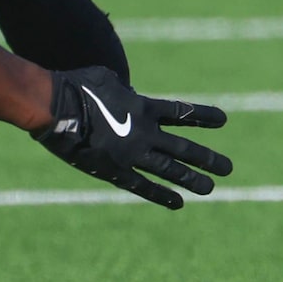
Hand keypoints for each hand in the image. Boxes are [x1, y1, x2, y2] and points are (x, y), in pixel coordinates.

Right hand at [34, 66, 231, 208]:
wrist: (53, 108)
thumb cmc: (76, 85)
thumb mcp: (107, 79)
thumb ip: (124, 90)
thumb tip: (128, 94)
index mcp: (143, 107)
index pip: (181, 113)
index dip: (203, 116)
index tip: (223, 120)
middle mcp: (143, 133)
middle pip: (183, 148)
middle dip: (207, 158)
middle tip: (229, 168)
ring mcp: (130, 154)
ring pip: (169, 170)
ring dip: (192, 179)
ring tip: (211, 188)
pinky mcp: (114, 171)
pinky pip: (143, 186)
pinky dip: (161, 194)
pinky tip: (179, 202)